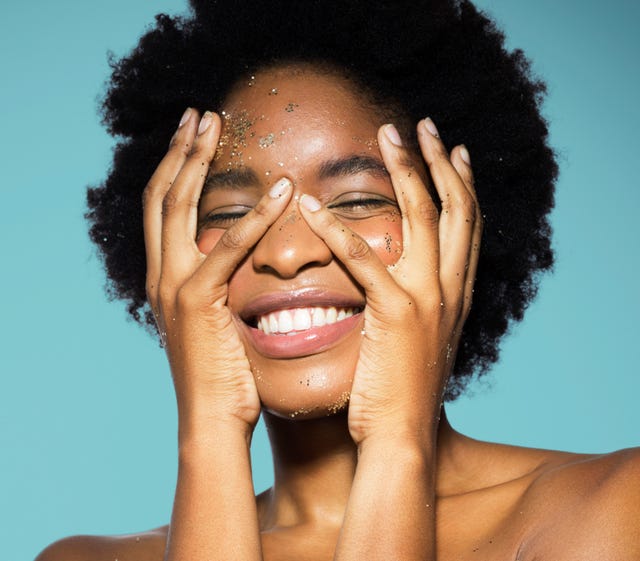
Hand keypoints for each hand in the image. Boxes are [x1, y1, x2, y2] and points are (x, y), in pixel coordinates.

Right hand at [143, 108, 292, 430]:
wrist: (212, 420)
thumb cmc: (224, 375)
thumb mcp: (217, 322)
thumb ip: (222, 287)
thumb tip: (240, 264)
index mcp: (166, 279)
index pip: (164, 210)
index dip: (175, 170)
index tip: (194, 137)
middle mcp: (161, 276)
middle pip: (161, 195)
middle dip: (179, 150)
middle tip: (200, 113)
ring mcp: (173, 286)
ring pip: (178, 206)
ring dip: (198, 160)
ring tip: (216, 123)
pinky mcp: (198, 301)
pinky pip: (228, 247)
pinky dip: (256, 217)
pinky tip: (282, 190)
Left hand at [297, 118, 481, 446]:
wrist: (402, 438)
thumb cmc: (401, 392)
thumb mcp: (418, 341)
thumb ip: (414, 306)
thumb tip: (394, 282)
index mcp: (454, 296)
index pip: (467, 227)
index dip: (462, 185)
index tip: (452, 152)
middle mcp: (449, 291)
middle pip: (456, 210)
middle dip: (441, 162)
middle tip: (424, 125)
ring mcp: (427, 300)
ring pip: (423, 218)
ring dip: (405, 171)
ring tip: (387, 135)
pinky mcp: (396, 315)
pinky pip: (365, 260)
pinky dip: (338, 230)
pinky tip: (314, 205)